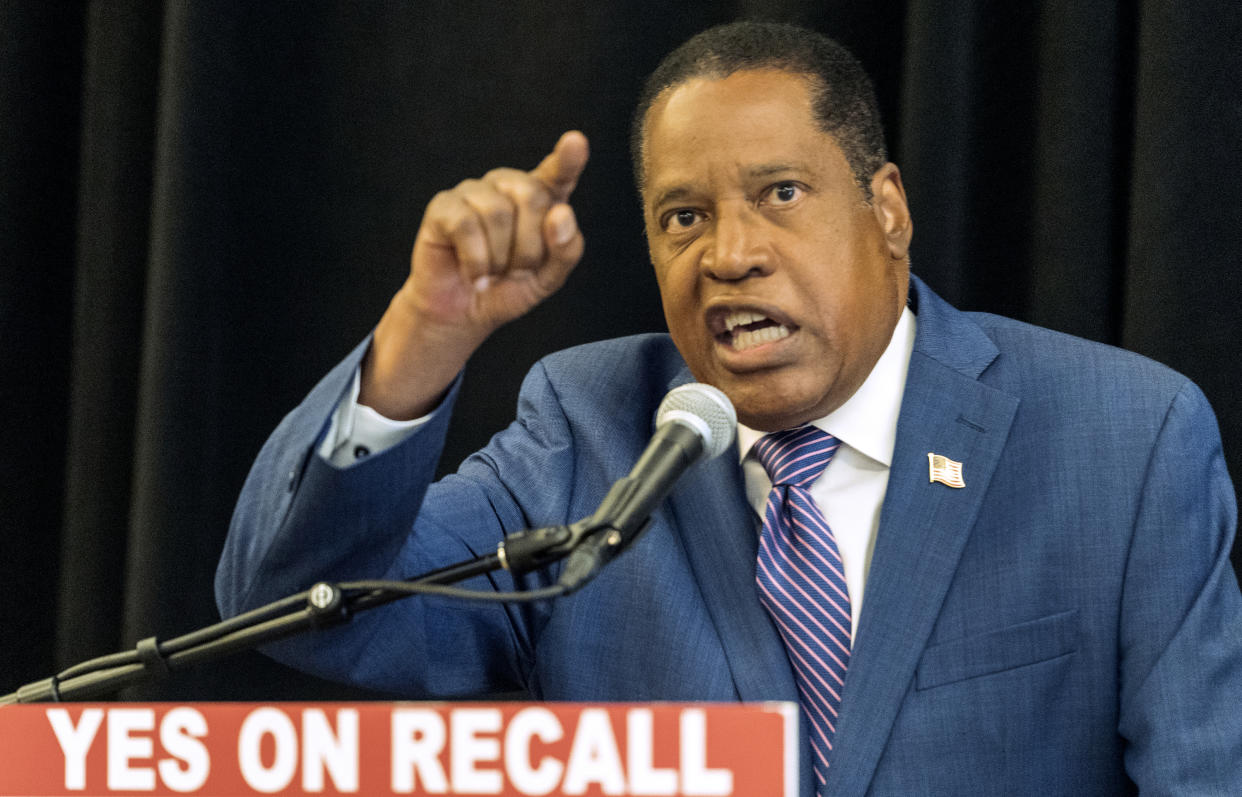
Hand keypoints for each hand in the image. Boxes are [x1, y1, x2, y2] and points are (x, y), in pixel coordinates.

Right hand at [362, 131, 588, 418]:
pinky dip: (475, 260)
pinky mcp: (444, 206)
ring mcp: (474, 192)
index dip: (568, 159)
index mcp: (541, 198)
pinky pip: (466, 225)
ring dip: (500, 258)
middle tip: (515, 270)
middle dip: (529, 247)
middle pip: (531, 196)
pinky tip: (473, 273)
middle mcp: (507, 185)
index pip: (558, 173)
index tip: (575, 142)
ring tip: (492, 272)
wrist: (464, 315)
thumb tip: (561, 213)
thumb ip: (566, 249)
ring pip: (497, 212)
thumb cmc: (507, 289)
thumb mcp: (548, 278)